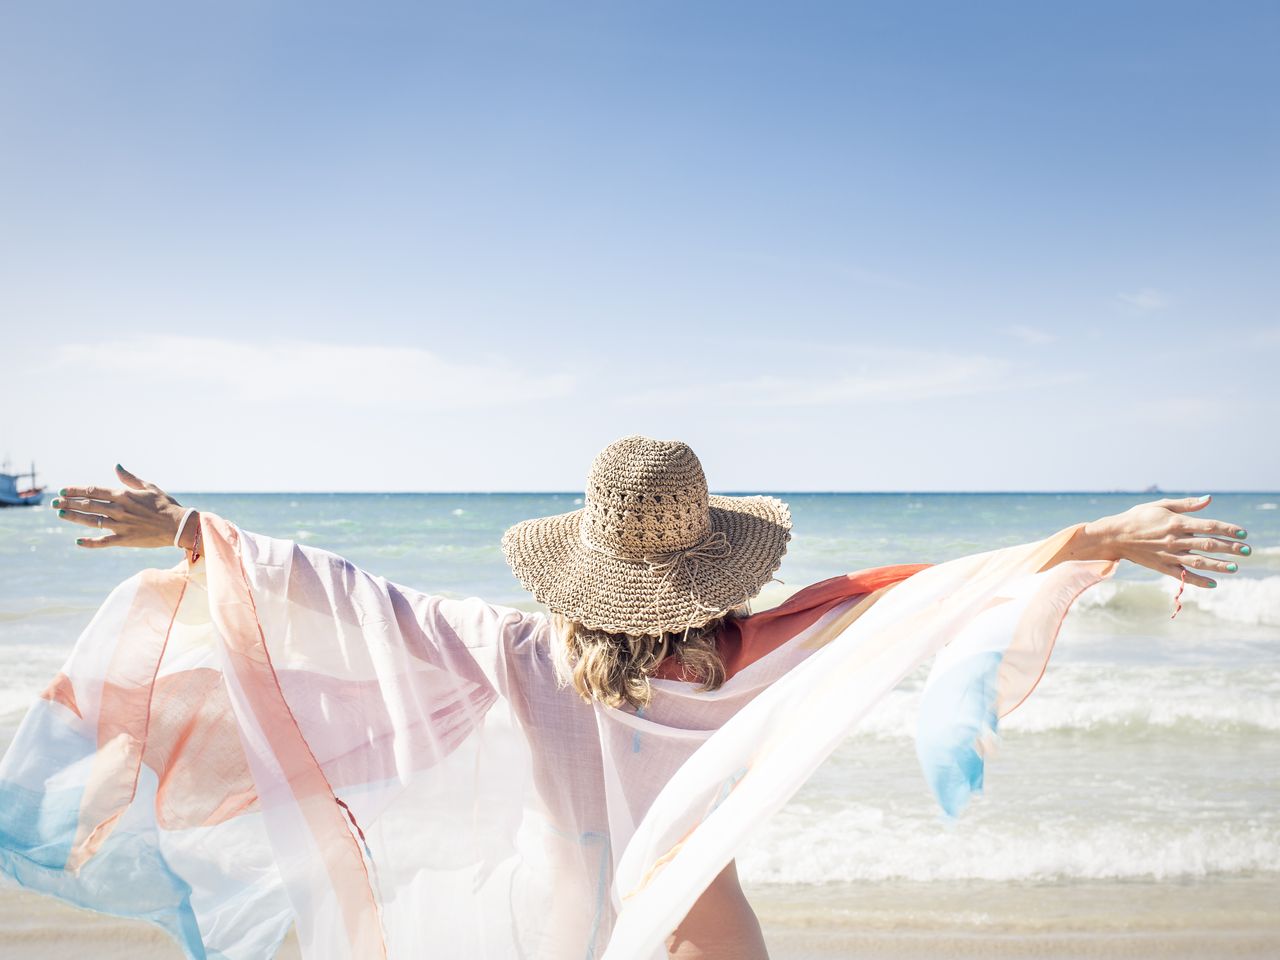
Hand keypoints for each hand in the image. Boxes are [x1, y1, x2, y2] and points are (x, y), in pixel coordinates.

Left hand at [50, 465, 193, 549]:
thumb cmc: (166, 504)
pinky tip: (78, 541)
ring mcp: (121, 525)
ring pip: (92, 521)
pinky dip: (90, 542)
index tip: (63, 490)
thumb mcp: (149, 487)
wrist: (179, 526)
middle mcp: (119, 509)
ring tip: (61, 514)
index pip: (93, 491)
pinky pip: (103, 542)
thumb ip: (130, 478)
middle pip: (88, 505)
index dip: (76, 490)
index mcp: (124, 495)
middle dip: (68, 502)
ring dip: (74, 517)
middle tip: (53, 502)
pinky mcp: (125, 539)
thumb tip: (116, 467)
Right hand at [1090, 495, 1248, 587]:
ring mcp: (1169, 555)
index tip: (1243, 533)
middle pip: (1209, 544)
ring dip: (1219, 565)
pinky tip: (1214, 583)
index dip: (1228, 529)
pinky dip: (1199, 580)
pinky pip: (1184, 576)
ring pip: (1199, 562)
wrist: (1114, 536)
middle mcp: (1175, 540)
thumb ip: (1186, 504)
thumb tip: (1209, 499)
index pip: (1209, 526)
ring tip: (1236, 568)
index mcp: (1176, 523)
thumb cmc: (1137, 517)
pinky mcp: (1162, 567)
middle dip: (1231, 548)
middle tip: (1248, 551)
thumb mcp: (1161, 505)